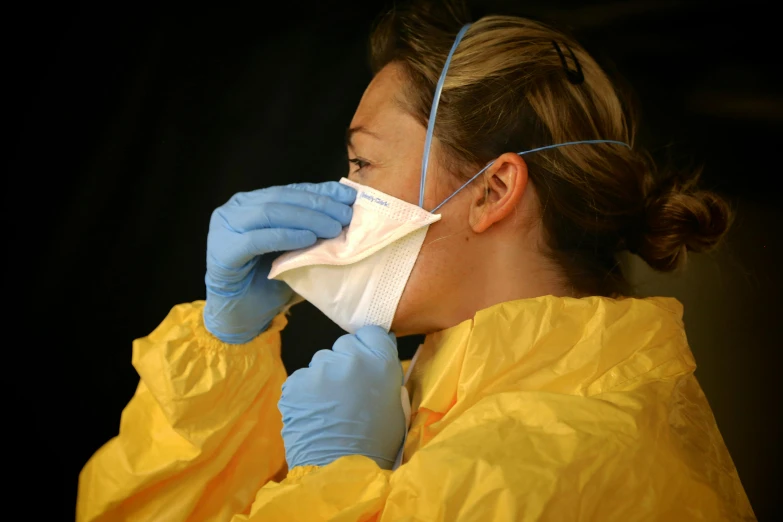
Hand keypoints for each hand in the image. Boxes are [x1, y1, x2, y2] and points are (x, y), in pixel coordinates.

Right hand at [203, 182, 355, 343]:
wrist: (240, 316)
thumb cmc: (268, 281)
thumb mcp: (294, 250)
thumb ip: (309, 229)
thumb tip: (344, 214)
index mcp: (252, 203)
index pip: (291, 190)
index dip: (321, 191)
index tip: (348, 196)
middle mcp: (235, 209)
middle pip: (281, 197)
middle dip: (318, 204)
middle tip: (345, 215)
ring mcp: (225, 228)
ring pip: (270, 213)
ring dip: (306, 218)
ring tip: (333, 228)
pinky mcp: (223, 251)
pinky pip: (257, 239)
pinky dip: (286, 237)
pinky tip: (308, 239)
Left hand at [279, 326, 405, 469]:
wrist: (339, 471)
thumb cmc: (375, 443)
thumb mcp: (394, 405)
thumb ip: (383, 374)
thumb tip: (374, 360)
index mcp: (380, 362)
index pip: (371, 332)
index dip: (368, 346)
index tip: (365, 361)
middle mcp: (350, 358)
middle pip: (344, 345)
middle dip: (345, 362)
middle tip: (347, 390)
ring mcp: (319, 369)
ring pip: (321, 362)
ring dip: (325, 377)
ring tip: (328, 407)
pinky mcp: (295, 383)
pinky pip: (302, 379)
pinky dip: (306, 393)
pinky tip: (313, 414)